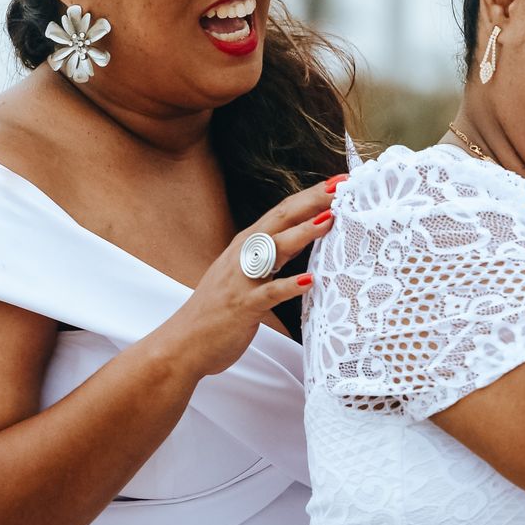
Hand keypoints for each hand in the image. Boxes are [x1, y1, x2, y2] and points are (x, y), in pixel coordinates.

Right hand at [152, 177, 339, 379]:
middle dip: (311, 201)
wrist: (183, 343)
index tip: (340, 181)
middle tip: (341, 186)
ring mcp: (241, 279)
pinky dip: (288, 286)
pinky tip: (309, 282)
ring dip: (302, 233)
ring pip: (274, 249)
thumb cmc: (220, 308)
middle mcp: (244, 255)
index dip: (311, 195)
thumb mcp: (249, 270)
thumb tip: (309, 232)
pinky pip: (268, 294)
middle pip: (281, 219)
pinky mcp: (242, 306)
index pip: (283, 211)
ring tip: (329, 221)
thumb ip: (276, 252)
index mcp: (247, 244)